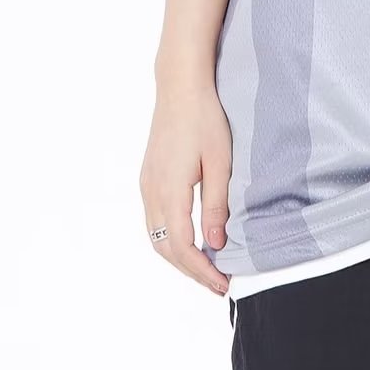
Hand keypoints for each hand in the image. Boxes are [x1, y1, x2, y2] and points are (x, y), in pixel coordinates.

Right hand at [140, 79, 233, 295]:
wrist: (180, 86)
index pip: (182, 246)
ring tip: (207, 266)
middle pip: (164, 248)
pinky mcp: (149, 177)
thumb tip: (216, 244)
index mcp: (169, 190)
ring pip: (157, 236)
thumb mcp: (220, 162)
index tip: (223, 284)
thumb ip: (216, 205)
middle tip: (218, 283)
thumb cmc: (205, 118)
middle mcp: (151, 191)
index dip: (201, 270)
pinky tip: (193, 239)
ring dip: (180, 256)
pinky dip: (172, 238)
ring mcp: (147, 184)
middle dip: (191, 270)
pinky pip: (156, 220)